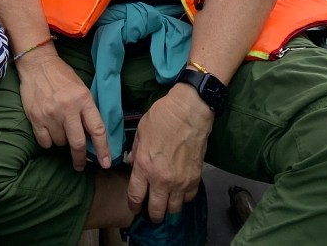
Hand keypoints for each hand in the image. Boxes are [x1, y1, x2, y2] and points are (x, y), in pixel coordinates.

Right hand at [16, 46, 111, 170]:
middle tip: (80, 165)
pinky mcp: (36, 118)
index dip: (103, 149)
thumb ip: (87, 111)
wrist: (37, 63)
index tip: (105, 163)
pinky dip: (48, 141)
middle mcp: (68, 108)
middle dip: (80, 158)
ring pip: (60, 143)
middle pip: (78, 143)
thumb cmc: (62, 76)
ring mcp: (51, 114)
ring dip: (62, 141)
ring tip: (59, 127)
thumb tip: (92, 137)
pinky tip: (49, 130)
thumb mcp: (81, 89)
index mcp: (83, 99)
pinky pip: (45, 142)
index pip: (97, 129)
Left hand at [126, 85, 211, 221]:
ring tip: (166, 200)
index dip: (133, 205)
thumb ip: (135, 150)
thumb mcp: (141, 131)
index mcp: (144, 166)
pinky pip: (188, 198)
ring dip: (169, 207)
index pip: (135, 196)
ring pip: (174, 209)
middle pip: (156, 210)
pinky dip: (183, 197)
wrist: (189, 112)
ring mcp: (180, 182)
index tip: (134, 207)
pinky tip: (180, 190)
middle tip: (151, 210)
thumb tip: (132, 163)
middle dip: (152, 213)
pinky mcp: (195, 179)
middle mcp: (161, 179)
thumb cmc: (162, 117)